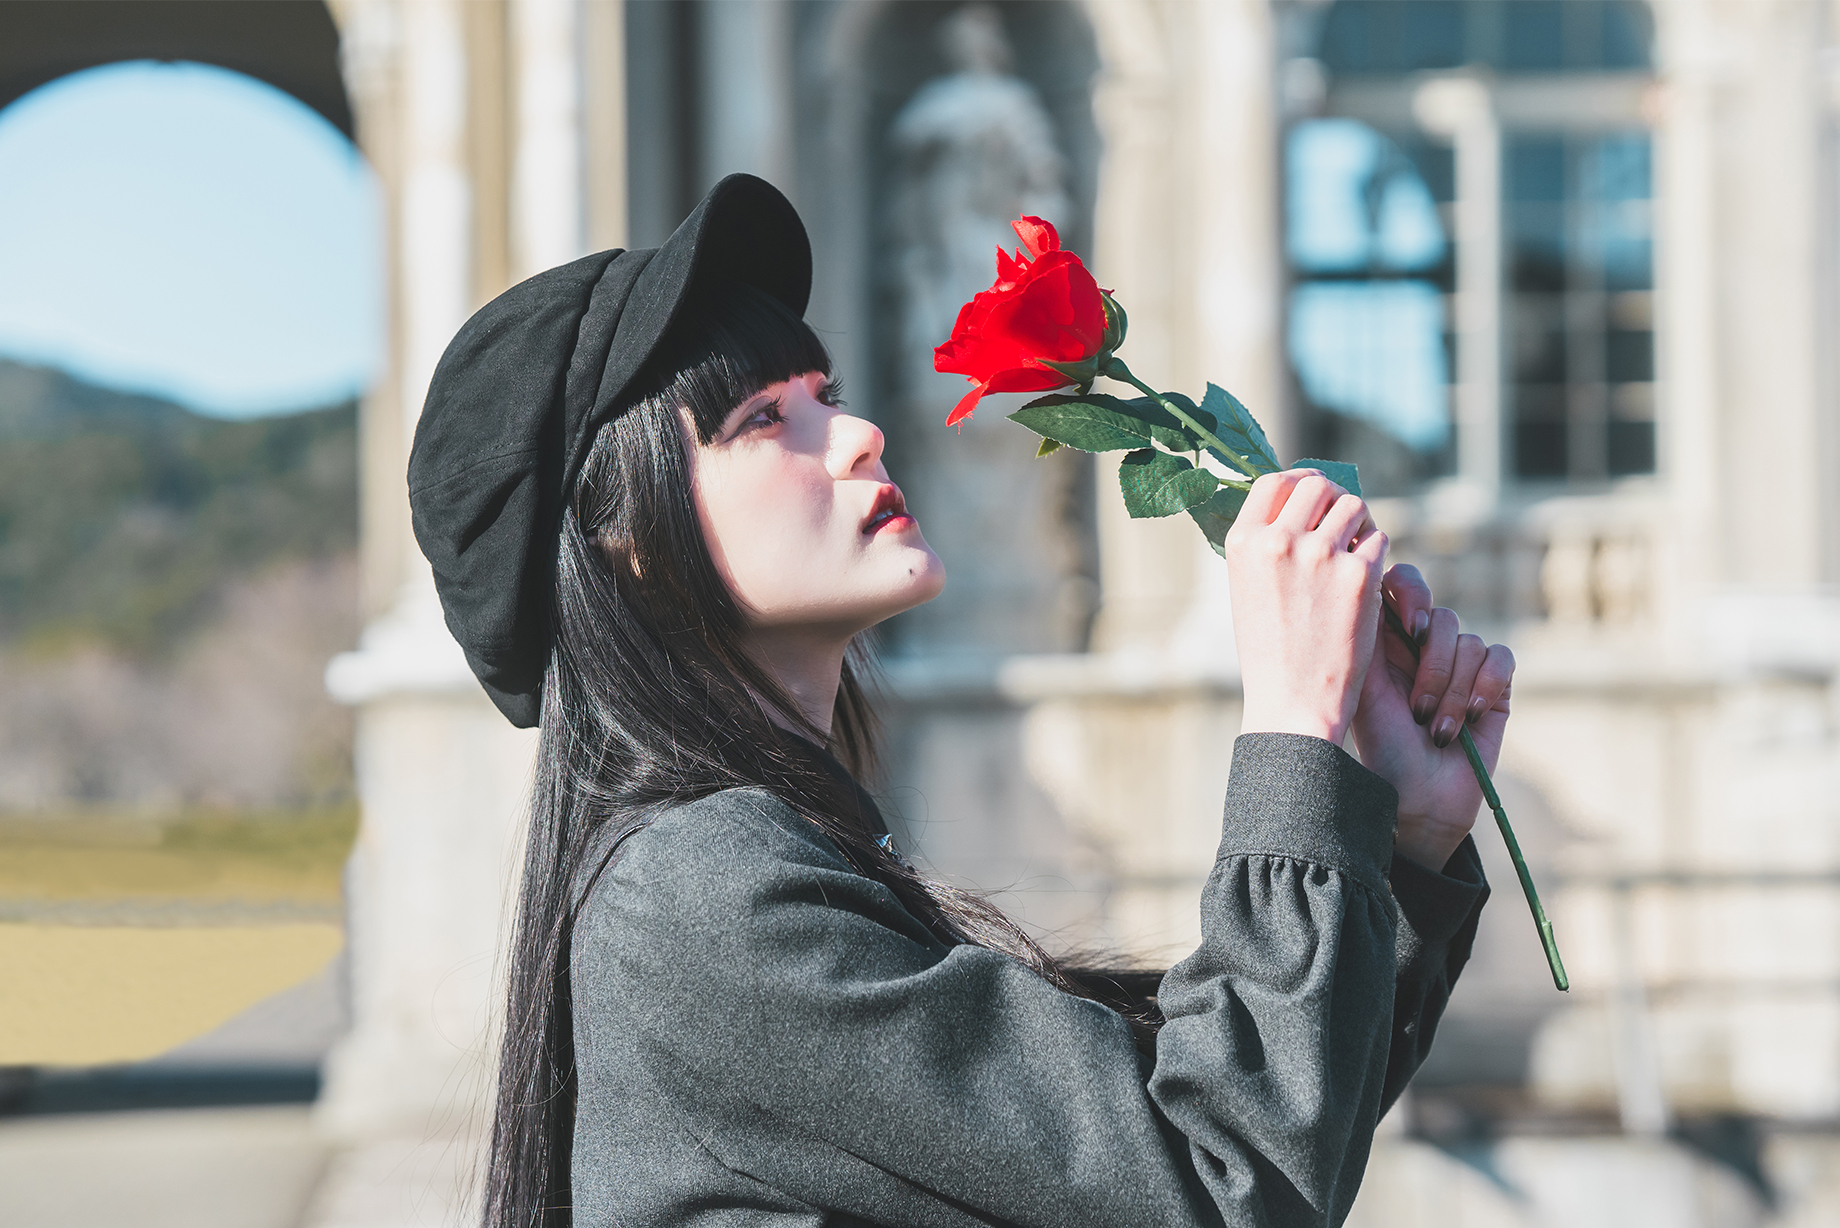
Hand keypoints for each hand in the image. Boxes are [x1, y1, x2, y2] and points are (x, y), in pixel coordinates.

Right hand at [1226, 470, 1387, 745]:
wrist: (1294, 702)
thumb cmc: (1270, 651)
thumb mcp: (1248, 588)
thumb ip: (1266, 544)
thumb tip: (1297, 499)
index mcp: (1244, 542)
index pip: (1274, 481)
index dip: (1298, 483)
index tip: (1312, 494)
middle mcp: (1278, 541)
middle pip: (1318, 486)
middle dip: (1334, 500)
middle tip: (1341, 524)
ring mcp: (1320, 555)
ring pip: (1355, 506)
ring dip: (1360, 523)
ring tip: (1354, 552)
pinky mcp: (1359, 574)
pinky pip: (1379, 539)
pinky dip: (1376, 553)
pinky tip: (1366, 579)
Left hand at [1350, 565, 1514, 870]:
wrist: (1417, 799)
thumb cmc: (1382, 747)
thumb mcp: (1363, 686)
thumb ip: (1366, 633)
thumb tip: (1366, 581)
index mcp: (1386, 639)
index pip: (1402, 584)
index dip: (1411, 593)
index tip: (1411, 628)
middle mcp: (1423, 647)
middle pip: (1442, 616)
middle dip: (1432, 665)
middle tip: (1416, 708)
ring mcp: (1461, 665)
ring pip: (1470, 643)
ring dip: (1452, 692)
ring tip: (1435, 731)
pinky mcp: (1494, 687)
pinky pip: (1500, 659)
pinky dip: (1485, 687)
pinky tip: (1470, 718)